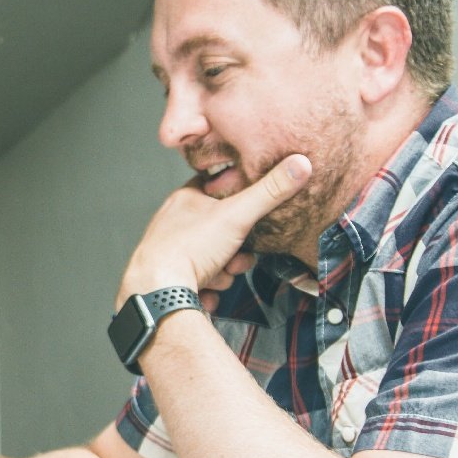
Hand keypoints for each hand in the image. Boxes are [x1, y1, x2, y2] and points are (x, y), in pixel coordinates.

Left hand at [119, 154, 311, 310]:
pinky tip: (204, 292)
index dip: (238, 203)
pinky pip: (198, 283)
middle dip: (235, 251)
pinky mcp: (167, 279)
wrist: (157, 291)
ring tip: (215, 276)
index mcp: (185, 200)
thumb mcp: (237, 215)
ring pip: (212, 260)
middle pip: (219, 232)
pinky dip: (206, 290)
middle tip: (236, 258)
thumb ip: (270, 192)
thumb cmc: (190, 248)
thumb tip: (300, 164)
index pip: (217, 189)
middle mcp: (173, 224)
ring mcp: (169, 252)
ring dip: (222, 273)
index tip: (248, 216)